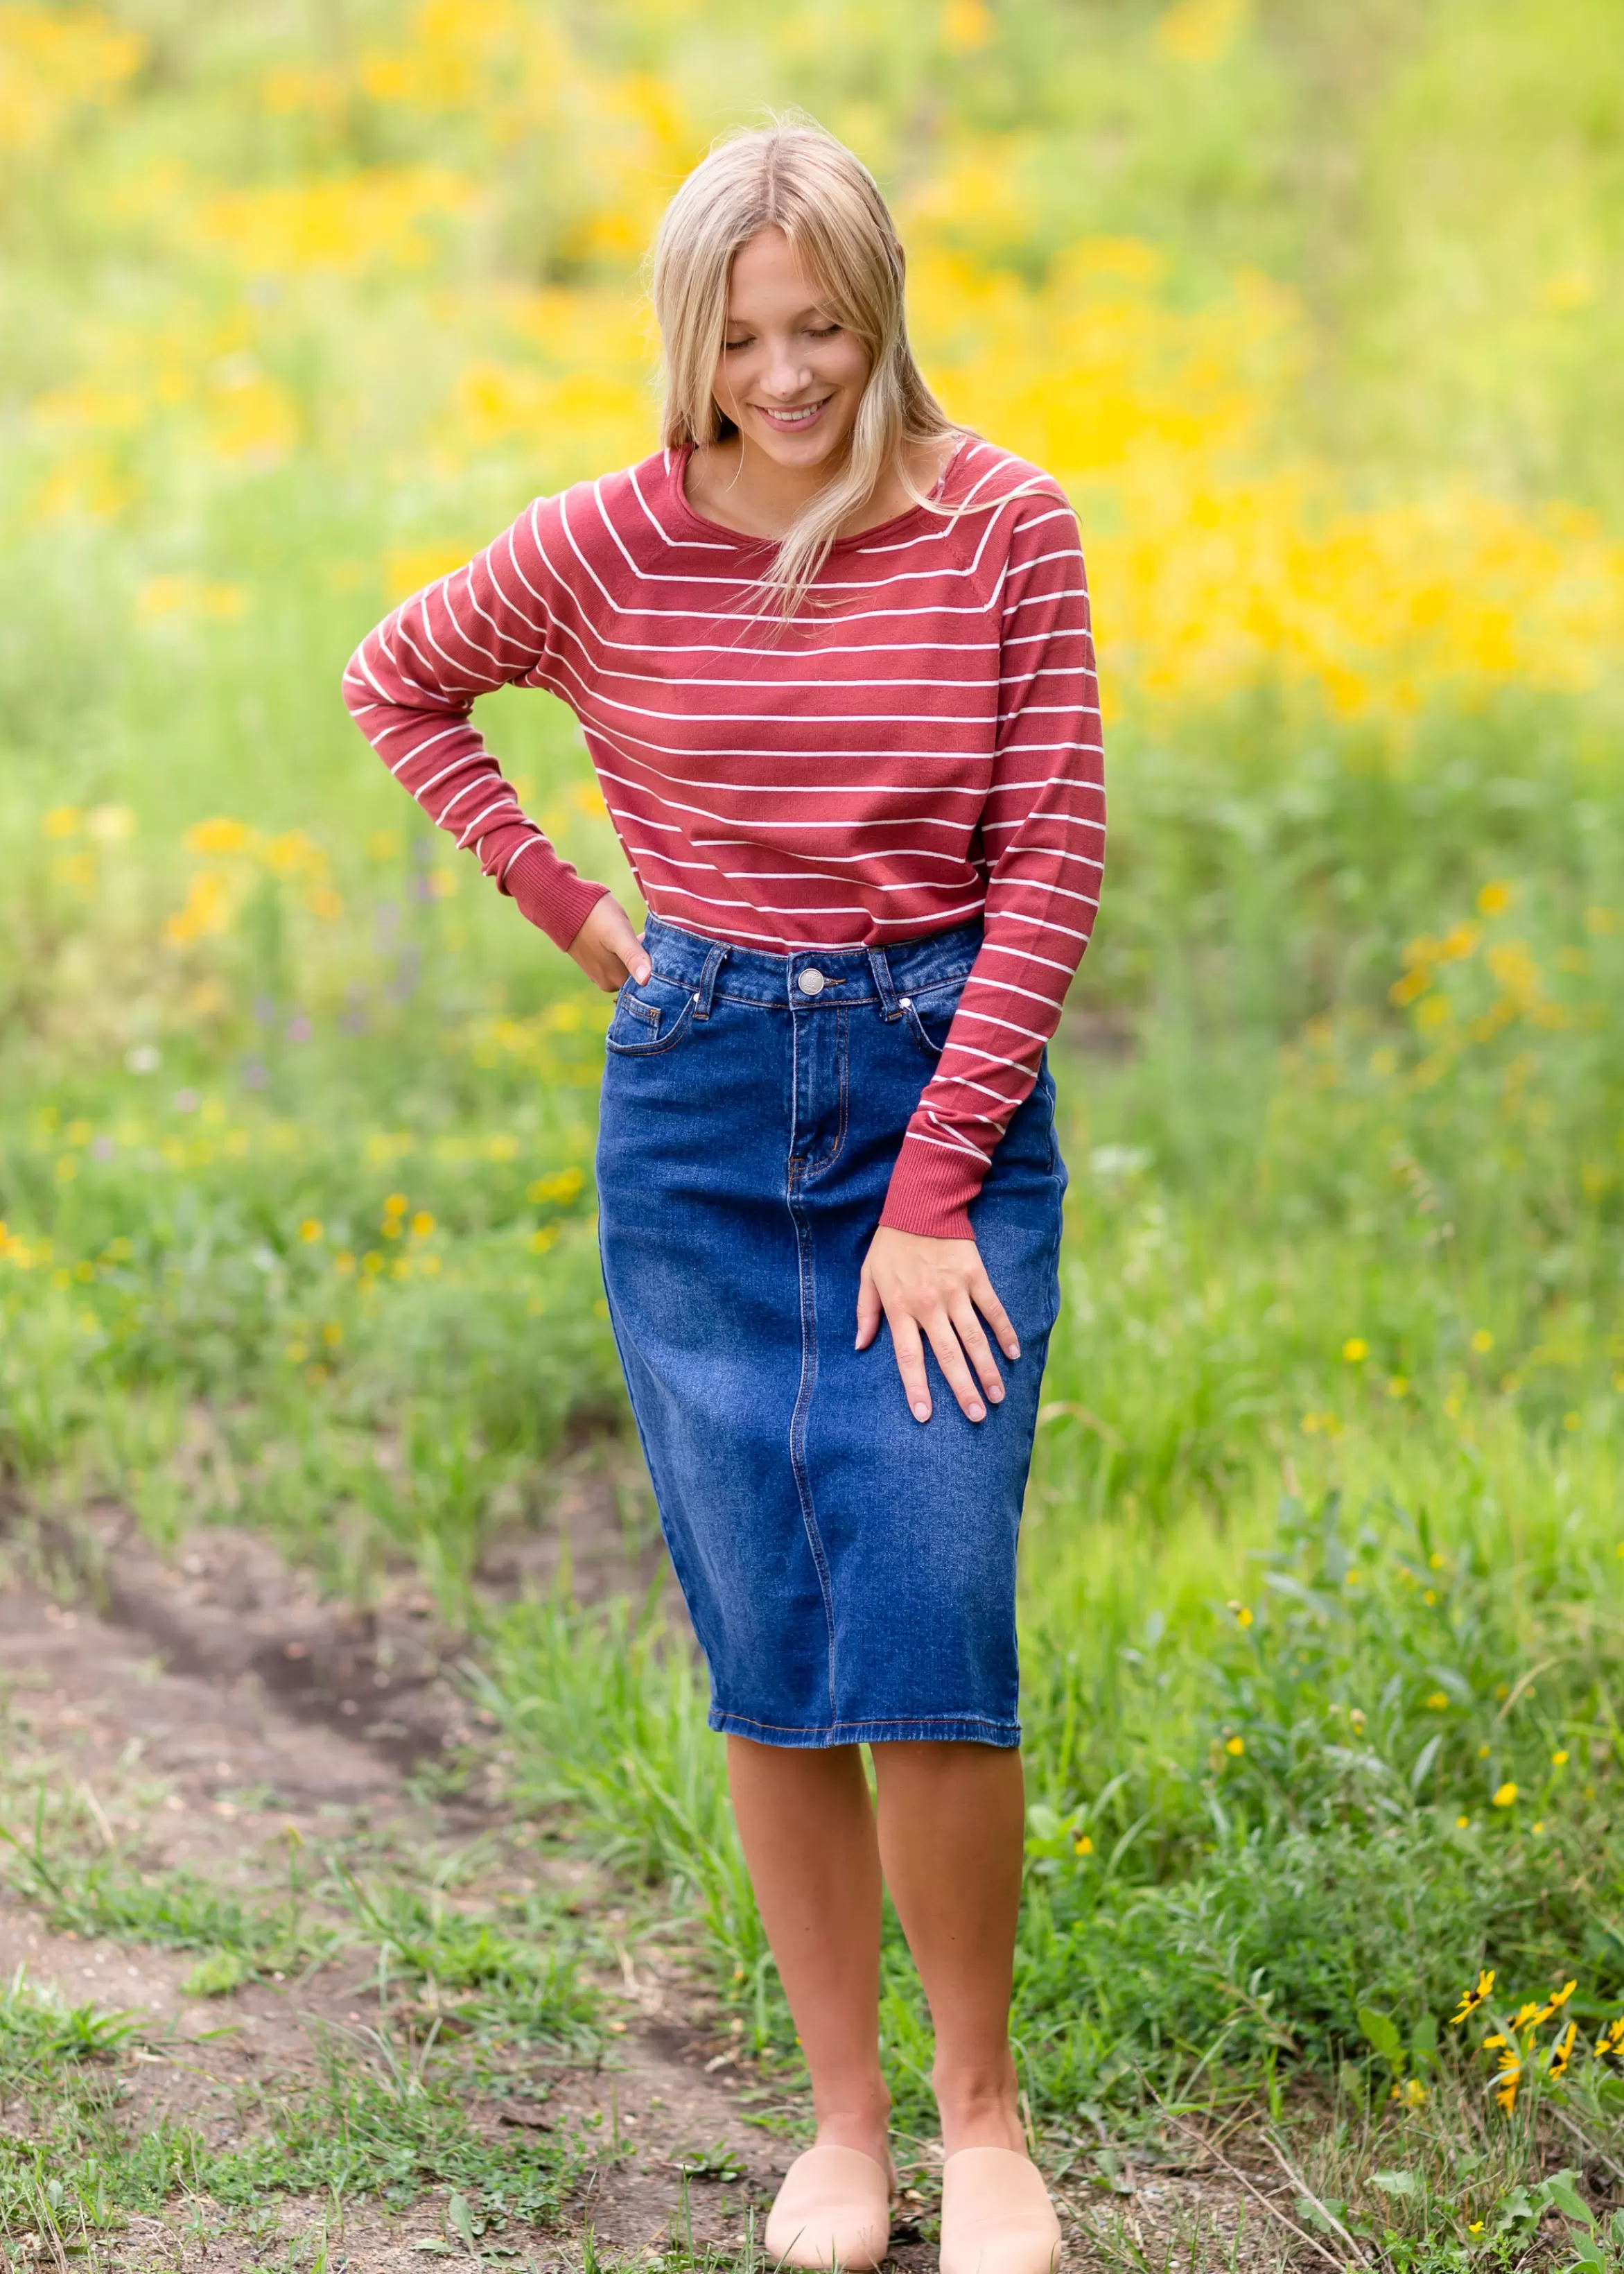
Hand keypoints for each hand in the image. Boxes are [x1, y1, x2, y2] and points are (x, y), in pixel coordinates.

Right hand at [568, 895, 650, 992]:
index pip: (649, 981)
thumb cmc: (594, 916)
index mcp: (616, 981)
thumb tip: (646, 980)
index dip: (657, 964)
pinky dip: (625, 951)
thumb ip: (633, 957)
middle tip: (649, 937)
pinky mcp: (594, 961)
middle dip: (648, 959)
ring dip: (637, 954)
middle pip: (639, 974)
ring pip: (628, 966)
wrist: (563, 903)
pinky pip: (617, 961)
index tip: (661, 946)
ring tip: (639, 934)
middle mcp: (608, 982)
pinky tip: (625, 934)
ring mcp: (599, 972)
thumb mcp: (619, 935)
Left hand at [856, 1225, 1019, 1423]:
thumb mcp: (868, 1275)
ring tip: (997, 1396)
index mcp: (901, 1308)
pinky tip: (1013, 1354)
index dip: (916, 1387)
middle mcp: (929, 1304)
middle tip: (976, 1416)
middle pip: (948, 1355)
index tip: (924, 1415)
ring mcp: (955, 1291)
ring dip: (988, 1370)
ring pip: (974, 1339)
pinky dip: (1004, 1332)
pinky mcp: (975, 1277)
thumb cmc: (891, 1243)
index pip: (909, 1357)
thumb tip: (860, 1346)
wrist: (920, 1204)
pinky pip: (993, 1310)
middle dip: (963, 1389)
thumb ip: (865, 1312)